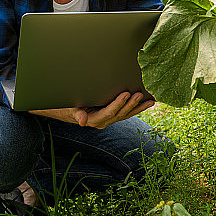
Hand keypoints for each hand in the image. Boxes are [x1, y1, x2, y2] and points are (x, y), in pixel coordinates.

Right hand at [29, 92, 153, 128]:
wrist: (65, 110)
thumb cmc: (66, 106)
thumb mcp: (69, 109)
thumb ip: (77, 114)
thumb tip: (83, 121)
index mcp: (94, 120)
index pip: (109, 112)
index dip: (118, 104)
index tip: (126, 94)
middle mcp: (103, 121)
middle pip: (120, 114)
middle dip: (131, 105)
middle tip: (140, 94)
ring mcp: (109, 119)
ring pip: (126, 114)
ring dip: (138, 108)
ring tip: (150, 101)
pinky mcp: (112, 115)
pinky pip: (126, 113)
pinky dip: (136, 108)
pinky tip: (147, 102)